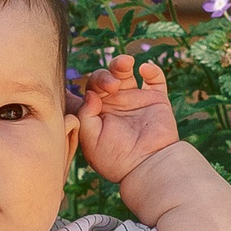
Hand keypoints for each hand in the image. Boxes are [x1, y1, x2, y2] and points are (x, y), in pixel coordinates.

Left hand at [75, 55, 180, 183]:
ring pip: (124, 72)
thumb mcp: (90, 140)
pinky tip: (144, 69)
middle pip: (101, 78)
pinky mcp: (156, 100)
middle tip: (112, 86)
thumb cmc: (117, 158)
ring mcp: (135, 100)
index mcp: (95, 114)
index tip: (74, 83)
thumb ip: (84, 115)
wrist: (148, 166)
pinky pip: (154, 79)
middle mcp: (113, 105)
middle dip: (102, 76)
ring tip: (125, 65)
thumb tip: (90, 94)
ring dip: (121, 64)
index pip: (82, 93)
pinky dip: (151, 70)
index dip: (75, 85)